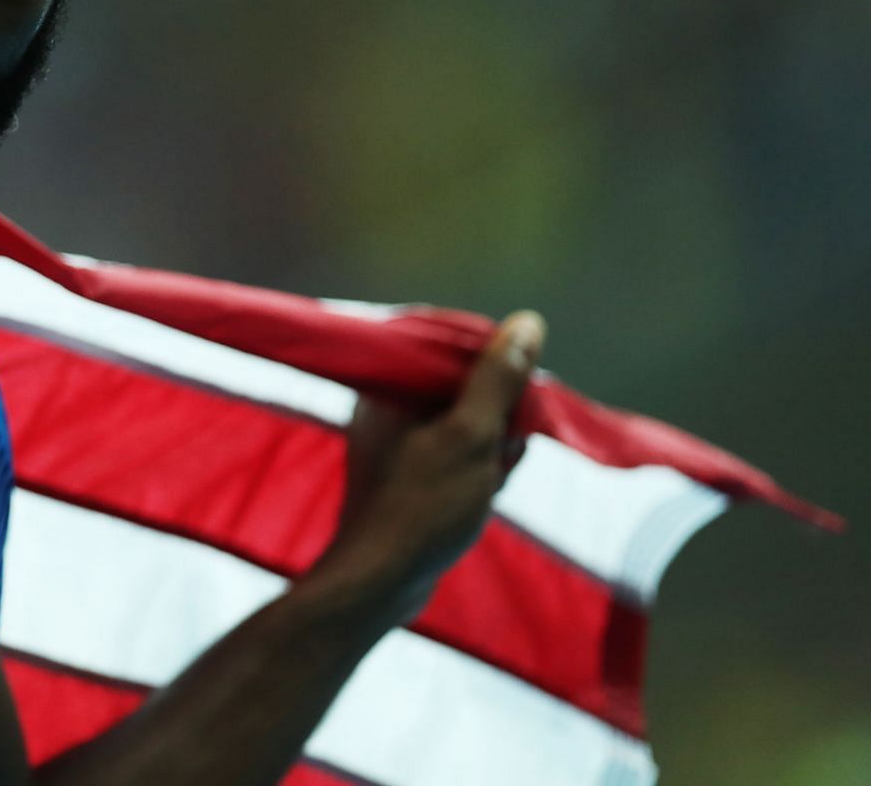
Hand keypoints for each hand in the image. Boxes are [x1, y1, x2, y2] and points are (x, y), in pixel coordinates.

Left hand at [311, 310, 544, 626]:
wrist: (380, 583)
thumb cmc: (424, 506)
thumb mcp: (471, 436)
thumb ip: (497, 379)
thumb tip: (526, 323)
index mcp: (387, 385)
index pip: (449, 346)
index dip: (494, 364)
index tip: (519, 395)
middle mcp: (385, 407)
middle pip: (463, 386)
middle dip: (498, 414)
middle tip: (507, 445)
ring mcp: (395, 442)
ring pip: (465, 423)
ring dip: (494, 444)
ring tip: (495, 474)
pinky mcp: (407, 474)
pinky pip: (455, 455)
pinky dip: (480, 467)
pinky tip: (490, 489)